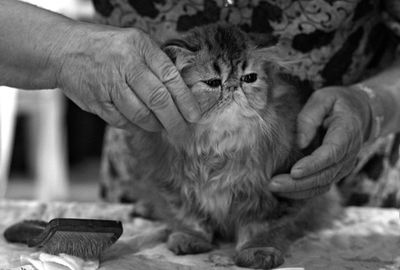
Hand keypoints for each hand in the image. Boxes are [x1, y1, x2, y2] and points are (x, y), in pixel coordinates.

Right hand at [55, 23, 199, 136]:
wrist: (64, 49)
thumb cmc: (107, 48)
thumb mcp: (134, 43)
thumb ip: (155, 63)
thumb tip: (181, 93)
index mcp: (139, 47)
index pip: (170, 77)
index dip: (185, 100)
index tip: (195, 116)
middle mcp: (125, 64)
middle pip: (158, 99)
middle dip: (174, 120)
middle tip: (182, 131)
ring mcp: (109, 83)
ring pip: (140, 113)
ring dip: (155, 125)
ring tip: (161, 127)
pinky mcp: (96, 100)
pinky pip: (122, 121)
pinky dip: (135, 126)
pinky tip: (141, 125)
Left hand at [269, 86, 371, 198]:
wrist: (360, 113)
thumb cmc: (337, 103)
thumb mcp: (324, 99)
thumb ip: (310, 117)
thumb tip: (300, 142)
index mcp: (347, 132)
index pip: (331, 154)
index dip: (313, 165)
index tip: (294, 172)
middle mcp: (348, 154)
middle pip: (325, 175)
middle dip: (298, 183)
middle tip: (272, 184)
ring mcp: (343, 165)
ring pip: (322, 185)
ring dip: (298, 190)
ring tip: (274, 188)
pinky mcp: (336, 171)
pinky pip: (320, 186)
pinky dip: (303, 191)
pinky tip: (284, 190)